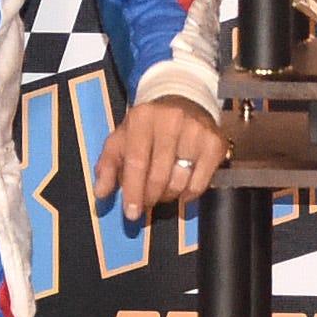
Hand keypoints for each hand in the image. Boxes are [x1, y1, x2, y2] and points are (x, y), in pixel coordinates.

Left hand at [92, 95, 228, 217]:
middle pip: (159, 175)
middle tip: (147, 202)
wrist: (184, 102)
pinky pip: (200, 183)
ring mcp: (196, 131)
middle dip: (150, 197)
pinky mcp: (215, 143)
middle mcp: (171, 120)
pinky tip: (182, 188)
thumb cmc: (147, 128)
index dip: (133, 191)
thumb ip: (108, 165)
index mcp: (142, 118)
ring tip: (163, 191)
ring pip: (180, 182)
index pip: (136, 162)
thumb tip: (101, 193)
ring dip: (168, 196)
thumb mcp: (122, 139)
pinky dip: (189, 194)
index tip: (131, 213)